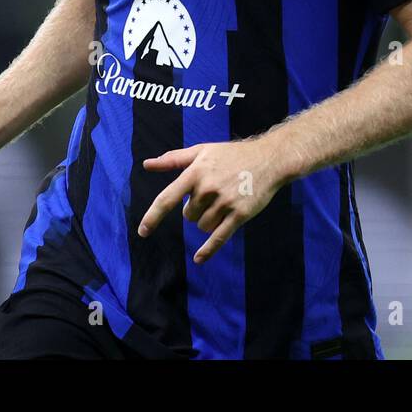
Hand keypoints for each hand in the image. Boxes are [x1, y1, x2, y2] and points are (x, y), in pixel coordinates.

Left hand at [138, 138, 286, 262]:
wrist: (268, 159)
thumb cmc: (232, 155)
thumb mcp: (202, 151)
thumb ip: (173, 159)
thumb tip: (147, 165)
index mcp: (195, 173)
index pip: (167, 198)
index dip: (153, 217)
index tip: (143, 231)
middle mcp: (208, 188)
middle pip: (188, 216)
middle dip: (196, 209)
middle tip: (212, 193)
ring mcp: (225, 202)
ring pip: (202, 226)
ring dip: (207, 220)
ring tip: (223, 202)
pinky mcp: (240, 214)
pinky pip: (219, 237)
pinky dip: (208, 250)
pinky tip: (199, 259)